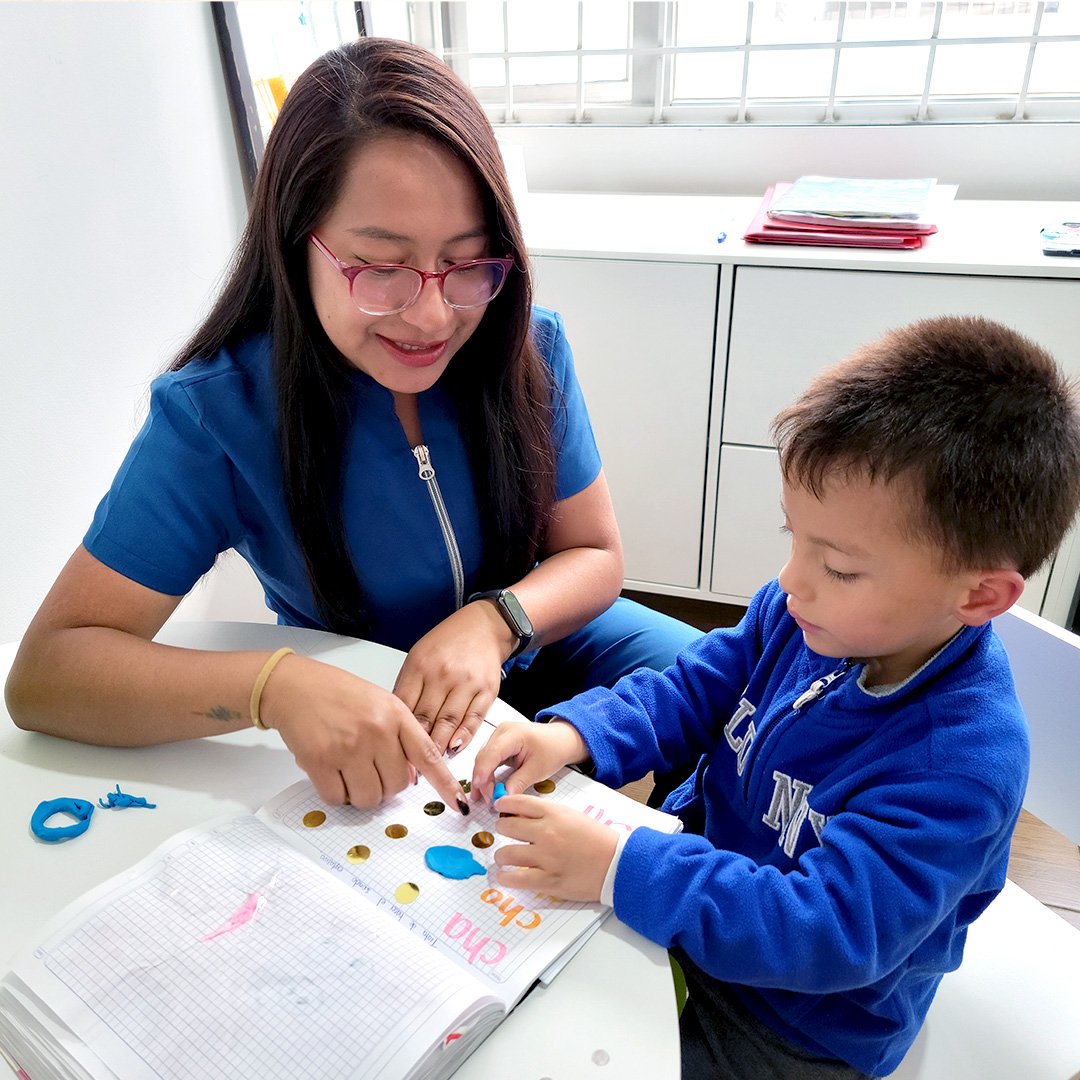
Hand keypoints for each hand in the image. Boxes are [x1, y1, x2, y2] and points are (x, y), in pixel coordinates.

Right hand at [259, 653, 468, 812]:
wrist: (295, 686)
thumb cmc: (339, 694)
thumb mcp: (380, 703)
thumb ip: (399, 735)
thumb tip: (410, 776)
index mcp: (396, 715)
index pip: (428, 756)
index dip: (445, 784)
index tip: (459, 804)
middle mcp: (377, 731)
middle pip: (397, 786)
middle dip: (387, 787)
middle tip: (371, 771)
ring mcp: (348, 747)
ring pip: (369, 798)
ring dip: (362, 794)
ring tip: (350, 772)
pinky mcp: (320, 761)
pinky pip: (338, 798)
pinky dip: (337, 794)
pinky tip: (332, 774)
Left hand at [393, 602, 510, 754]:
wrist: (483, 627)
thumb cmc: (447, 643)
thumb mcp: (418, 657)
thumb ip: (407, 686)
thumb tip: (395, 721)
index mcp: (421, 665)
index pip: (405, 706)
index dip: (397, 732)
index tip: (392, 750)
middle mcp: (444, 674)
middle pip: (426, 718)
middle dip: (416, 746)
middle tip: (409, 766)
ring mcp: (467, 682)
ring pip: (449, 722)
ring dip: (439, 746)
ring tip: (430, 763)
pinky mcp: (487, 690)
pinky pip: (474, 719)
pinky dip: (464, 737)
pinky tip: (454, 748)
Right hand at [470, 719, 586, 803]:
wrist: (561, 740)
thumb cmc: (553, 749)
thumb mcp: (537, 769)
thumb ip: (518, 783)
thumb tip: (503, 798)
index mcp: (512, 733)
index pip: (491, 753)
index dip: (482, 772)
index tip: (480, 790)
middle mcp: (501, 732)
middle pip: (484, 757)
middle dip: (482, 780)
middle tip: (487, 800)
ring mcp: (499, 736)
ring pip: (483, 759)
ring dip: (482, 779)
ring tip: (484, 797)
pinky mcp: (499, 744)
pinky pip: (488, 760)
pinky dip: (487, 774)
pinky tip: (486, 788)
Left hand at [492, 794, 616, 902]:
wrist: (617, 863)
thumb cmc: (598, 839)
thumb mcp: (573, 816)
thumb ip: (549, 815)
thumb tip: (522, 817)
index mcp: (554, 813)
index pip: (518, 802)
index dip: (504, 804)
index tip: (499, 807)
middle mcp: (546, 833)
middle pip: (506, 826)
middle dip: (501, 829)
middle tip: (504, 833)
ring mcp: (545, 857)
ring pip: (506, 854)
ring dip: (501, 856)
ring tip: (503, 858)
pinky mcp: (547, 880)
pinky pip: (516, 879)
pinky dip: (506, 878)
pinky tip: (505, 876)